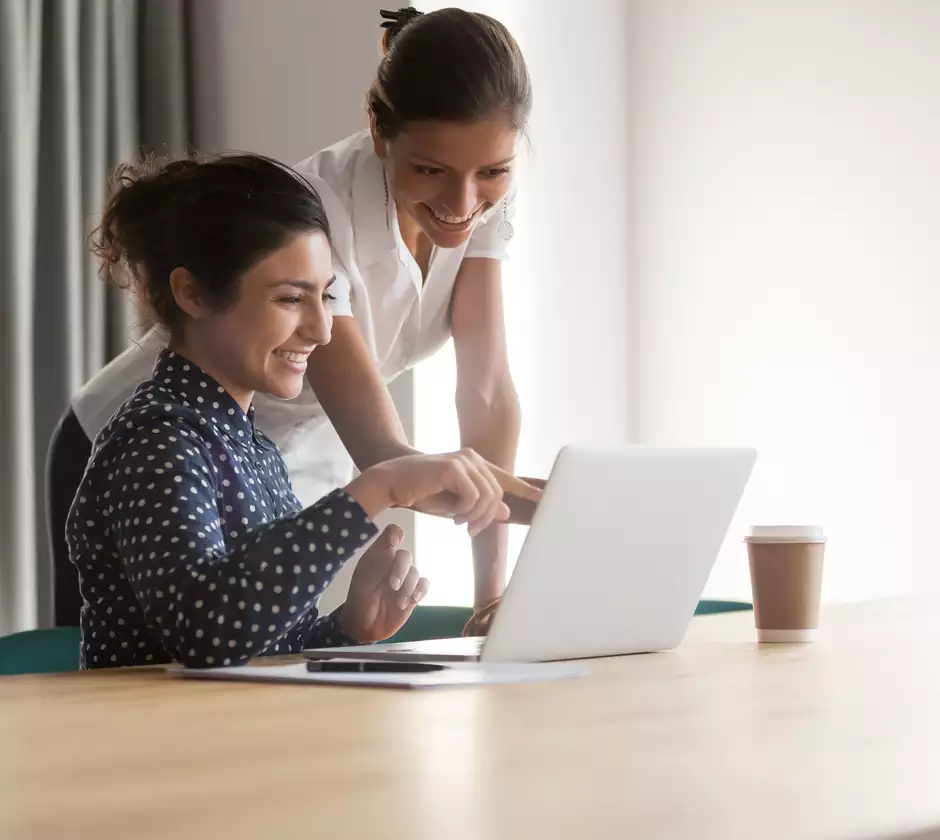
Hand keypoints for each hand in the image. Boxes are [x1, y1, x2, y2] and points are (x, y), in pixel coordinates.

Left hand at [337, 525, 429, 642]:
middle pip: (405, 555)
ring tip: (398, 602)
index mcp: (377, 557)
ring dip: (408, 586)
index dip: (395, 535)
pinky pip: (424, 584)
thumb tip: (394, 543)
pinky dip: (420, 590)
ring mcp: (404, 579)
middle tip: (393, 586)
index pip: (391, 535)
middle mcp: (392, 565)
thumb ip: (378, 562)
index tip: (395, 544)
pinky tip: (412, 601)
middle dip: (401, 570)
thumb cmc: (359, 602)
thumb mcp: (364, 582)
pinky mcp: (413, 593)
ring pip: (415, 571)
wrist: (365, 629)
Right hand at [412, 465, 543, 526]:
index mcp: (474, 463)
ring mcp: (464, 460)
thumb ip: (480, 506)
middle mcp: (472, 458)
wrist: (390, 483)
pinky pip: (473, 497)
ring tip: (460, 523)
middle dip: (486, 517)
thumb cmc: (421, 494)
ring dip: (475, 516)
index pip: (506, 477)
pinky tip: (453, 516)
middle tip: (470, 530)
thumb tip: (505, 512)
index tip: (544, 497)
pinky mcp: (454, 467)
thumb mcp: (454, 505)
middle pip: (497, 493)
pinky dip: (464, 512)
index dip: (526, 489)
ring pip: (488, 496)